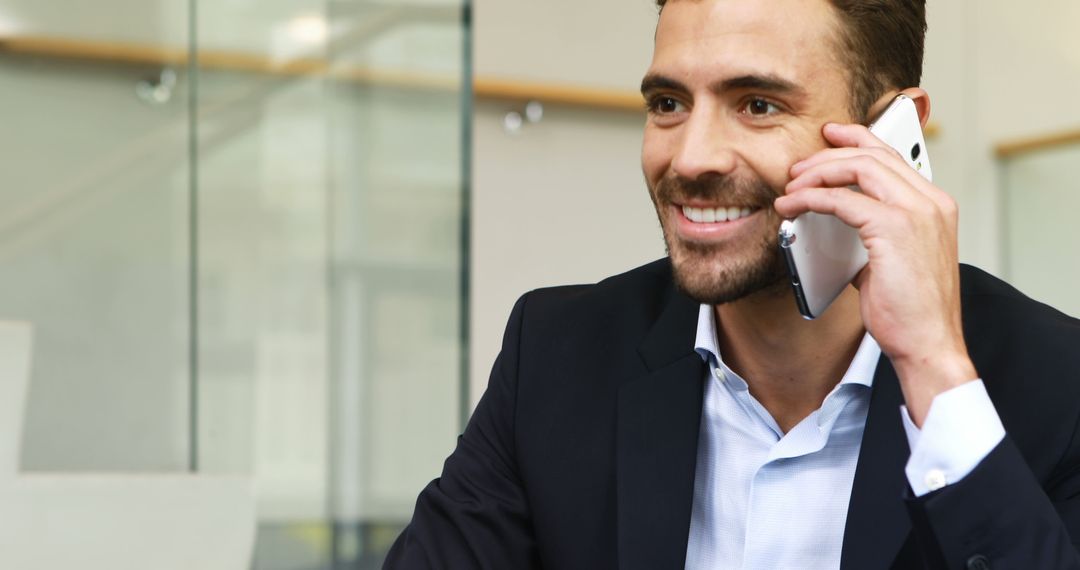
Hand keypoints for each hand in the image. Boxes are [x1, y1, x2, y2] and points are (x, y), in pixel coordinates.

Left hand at [773, 122, 976, 425]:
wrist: (928, 343)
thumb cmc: (910, 311)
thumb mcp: (891, 261)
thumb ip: (869, 235)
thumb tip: (831, 225)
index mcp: (935, 205)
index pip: (893, 156)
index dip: (857, 140)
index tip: (828, 137)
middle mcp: (931, 202)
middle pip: (873, 154)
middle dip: (828, 154)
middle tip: (797, 167)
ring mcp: (917, 212)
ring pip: (858, 167)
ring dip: (817, 173)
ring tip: (791, 188)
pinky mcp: (895, 229)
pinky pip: (843, 200)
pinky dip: (812, 199)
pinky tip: (793, 207)